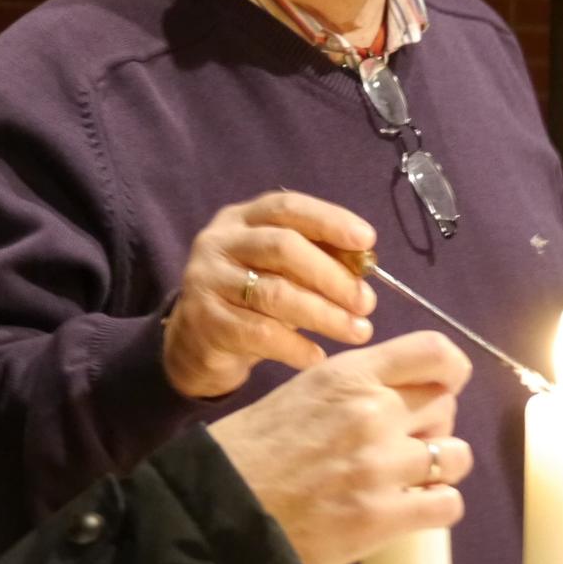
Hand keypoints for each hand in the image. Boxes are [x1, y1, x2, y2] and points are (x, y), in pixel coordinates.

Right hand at [162, 191, 378, 398]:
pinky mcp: (204, 321)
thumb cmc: (251, 300)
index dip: (329, 220)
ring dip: (324, 314)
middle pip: (282, 247)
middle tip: (367, 302)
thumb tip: (365, 264)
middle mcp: (219, 242)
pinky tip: (317, 356)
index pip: (287, 207)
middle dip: (332, 275)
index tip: (367, 240)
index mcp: (241, 219)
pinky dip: (295, 346)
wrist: (195, 342)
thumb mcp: (279, 271)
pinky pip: (259, 333)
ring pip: (274, 293)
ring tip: (358, 331)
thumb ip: (315, 259)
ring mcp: (207, 281)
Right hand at [208, 330, 474, 563]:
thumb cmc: (256, 448)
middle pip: (447, 405)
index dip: (451, 370)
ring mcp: (381, 466)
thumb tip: (407, 391)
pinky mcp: (384, 516)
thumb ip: (357, 386)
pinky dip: (436, 506)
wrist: (223, 504)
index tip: (446, 384)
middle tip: (407, 441)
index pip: (434, 352)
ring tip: (409, 476)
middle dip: (434, 423)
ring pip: (456, 456)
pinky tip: (410, 506)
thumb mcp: (304, 391)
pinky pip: (448, 504)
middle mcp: (371, 412)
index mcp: (349, 376)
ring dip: (440, 467)